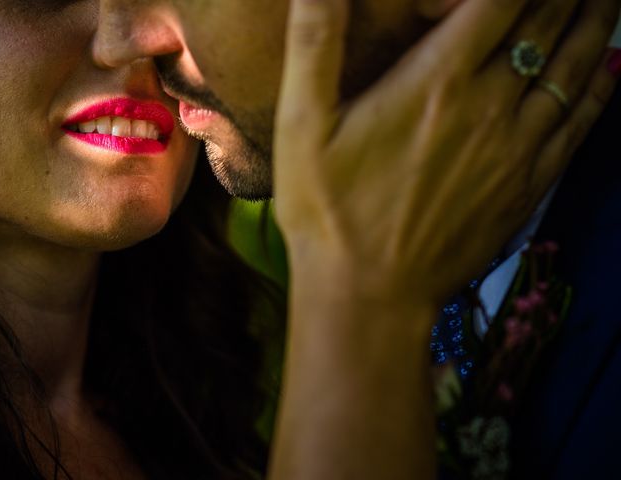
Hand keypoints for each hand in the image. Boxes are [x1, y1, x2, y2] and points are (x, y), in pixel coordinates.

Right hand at [269, 1, 620, 478]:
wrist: (370, 294)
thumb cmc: (330, 212)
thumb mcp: (301, 126)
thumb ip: (315, 43)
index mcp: (437, 81)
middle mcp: (489, 106)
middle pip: (544, 24)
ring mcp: (516, 149)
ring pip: (572, 68)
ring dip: (594, 24)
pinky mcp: (526, 187)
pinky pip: (578, 124)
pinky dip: (599, 88)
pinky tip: (609, 67)